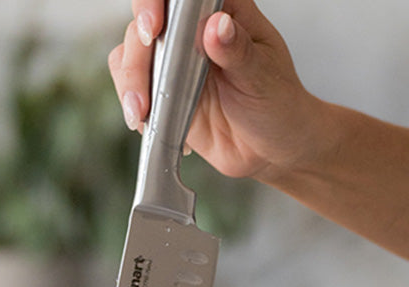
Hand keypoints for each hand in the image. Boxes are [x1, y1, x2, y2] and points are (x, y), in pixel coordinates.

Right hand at [108, 0, 321, 183]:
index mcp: (224, 10)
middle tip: (144, 77)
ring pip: (132, 51)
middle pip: (148, 18)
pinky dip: (133, 103)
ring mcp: (174, 58)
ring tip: (142, 112)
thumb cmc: (277, 105)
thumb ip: (239, 53)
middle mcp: (193, 28)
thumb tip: (218, 26)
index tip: (155, 25)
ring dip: (131, 79)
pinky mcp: (164, 88)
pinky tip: (147, 122)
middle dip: (138, 48)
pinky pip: (133, 85)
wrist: (273, 149)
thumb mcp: (264, 78)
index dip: (158, 2)